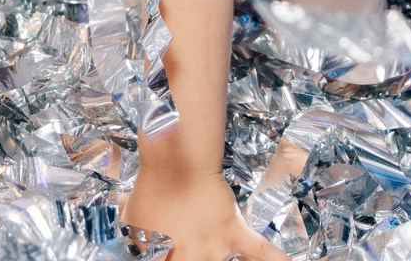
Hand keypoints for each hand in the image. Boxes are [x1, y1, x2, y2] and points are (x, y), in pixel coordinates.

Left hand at [120, 174, 288, 260]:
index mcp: (168, 258)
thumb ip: (137, 245)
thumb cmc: (151, 189)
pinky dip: (278, 260)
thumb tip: (132, 252)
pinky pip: (261, 251)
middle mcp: (195, 257)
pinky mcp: (234, 230)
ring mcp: (216, 246)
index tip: (173, 257)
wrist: (175, 160)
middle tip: (198, 256)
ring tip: (230, 260)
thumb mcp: (132, 223)